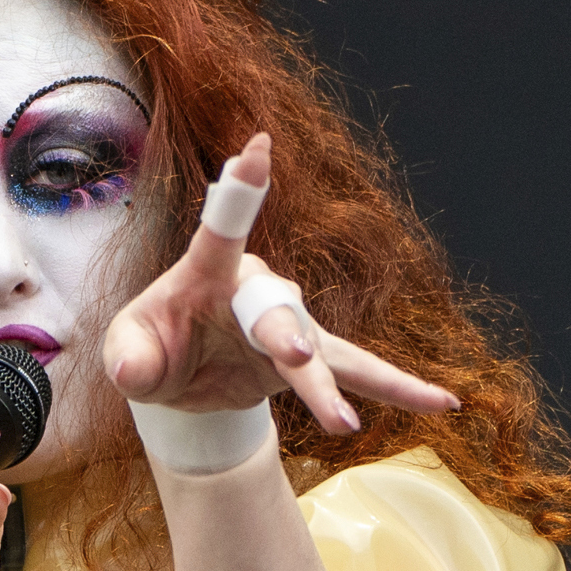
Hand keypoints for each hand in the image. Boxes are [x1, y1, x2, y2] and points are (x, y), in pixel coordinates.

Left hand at [99, 132, 459, 436]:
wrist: (182, 377)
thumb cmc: (154, 347)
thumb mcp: (129, 352)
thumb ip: (127, 358)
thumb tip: (131, 373)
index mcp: (208, 272)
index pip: (222, 228)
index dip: (241, 189)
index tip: (257, 147)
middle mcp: (257, 291)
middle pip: (276, 312)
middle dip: (287, 337)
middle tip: (297, 358)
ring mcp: (290, 326)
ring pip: (319, 352)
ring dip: (329, 388)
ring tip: (344, 423)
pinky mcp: (312, 359)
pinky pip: (360, 374)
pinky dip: (399, 391)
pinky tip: (443, 402)